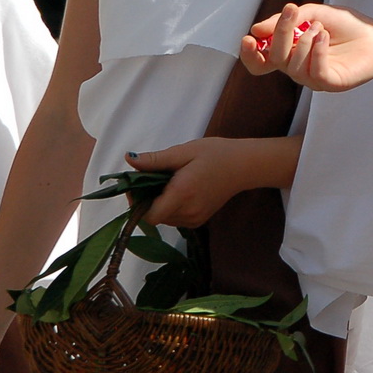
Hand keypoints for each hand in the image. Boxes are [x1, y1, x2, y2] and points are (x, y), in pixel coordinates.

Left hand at [125, 139, 262, 227]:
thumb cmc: (215, 154)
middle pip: (154, 216)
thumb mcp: (184, 151)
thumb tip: (129, 161)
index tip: (136, 184)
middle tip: (151, 178)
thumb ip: (156, 160)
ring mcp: (194, 219)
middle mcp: (187, 212)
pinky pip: (174, 219)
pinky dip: (169, 208)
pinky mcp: (198, 221)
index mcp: (182, 193)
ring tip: (167, 182)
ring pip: (163, 219)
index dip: (136, 202)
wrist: (243, 166)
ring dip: (158, 204)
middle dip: (146, 200)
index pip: (148, 215)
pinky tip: (178, 191)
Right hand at [243, 2, 372, 91]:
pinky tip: (325, 37)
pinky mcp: (330, 84)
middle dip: (280, 33)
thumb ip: (290, 20)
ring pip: (293, 66)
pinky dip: (316, 52)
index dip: (250, 54)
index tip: (248, 38)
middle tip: (293, 12)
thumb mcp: (316, 13)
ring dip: (304, 41)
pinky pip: (314, 73)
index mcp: (291, 53)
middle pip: (275, 58)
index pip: (261, 61)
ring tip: (321, 27)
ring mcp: (313, 78)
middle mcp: (298, 68)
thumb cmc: (347, 26)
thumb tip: (257, 30)